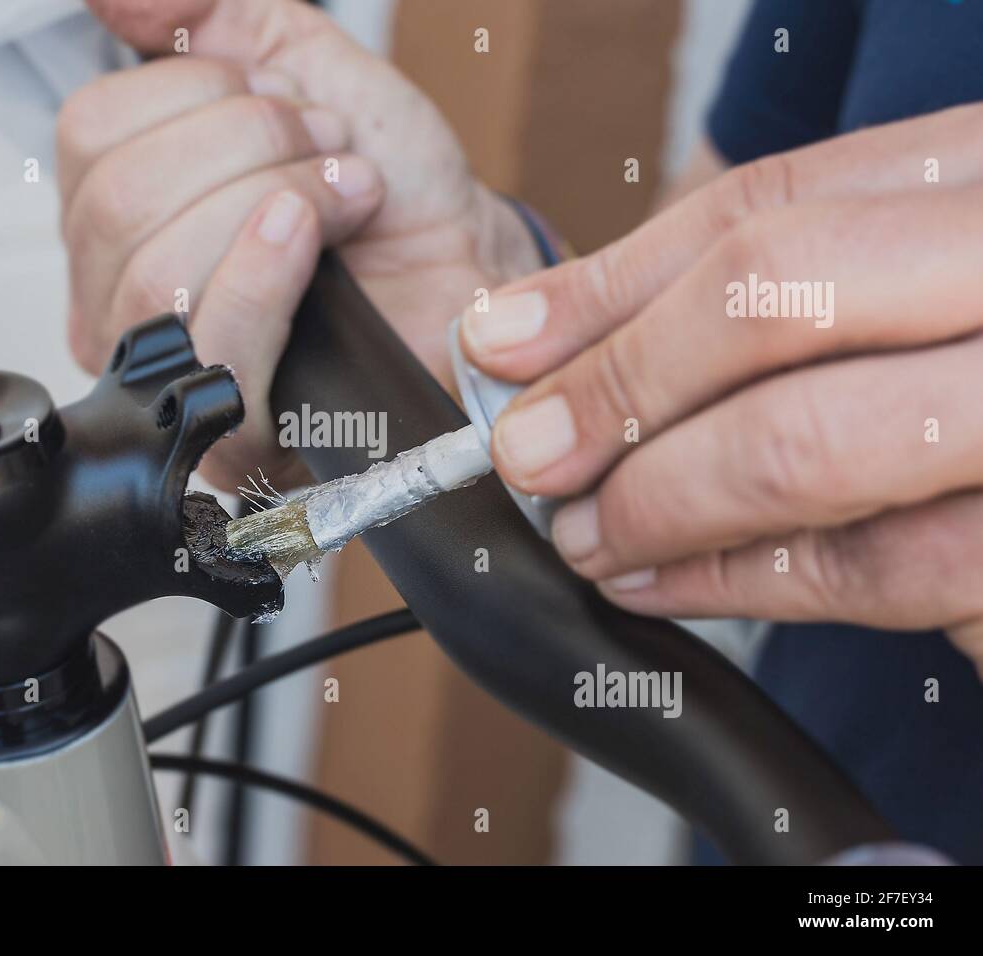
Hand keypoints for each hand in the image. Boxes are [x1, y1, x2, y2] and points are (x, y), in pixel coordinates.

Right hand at [61, 0, 541, 488]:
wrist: (464, 271)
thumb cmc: (390, 191)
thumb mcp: (300, 64)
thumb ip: (206, 17)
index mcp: (119, 205)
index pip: (88, 135)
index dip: (197, 95)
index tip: (287, 100)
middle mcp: (119, 290)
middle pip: (117, 202)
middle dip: (248, 146)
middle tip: (327, 150)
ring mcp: (165, 367)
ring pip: (154, 270)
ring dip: (271, 202)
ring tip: (341, 198)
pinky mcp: (223, 426)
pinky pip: (206, 341)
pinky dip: (264, 269)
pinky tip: (311, 237)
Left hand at [459, 104, 982, 673]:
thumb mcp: (921, 297)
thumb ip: (776, 303)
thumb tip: (555, 340)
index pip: (773, 205)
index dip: (612, 281)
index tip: (501, 339)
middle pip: (775, 295)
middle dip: (619, 382)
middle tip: (526, 452)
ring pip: (807, 439)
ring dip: (657, 498)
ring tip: (582, 533)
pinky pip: (865, 567)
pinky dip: (735, 581)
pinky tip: (659, 583)